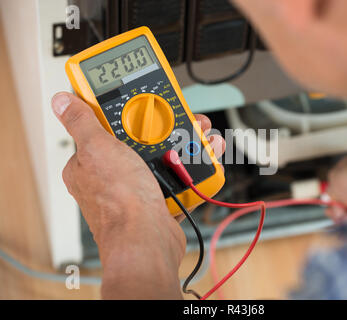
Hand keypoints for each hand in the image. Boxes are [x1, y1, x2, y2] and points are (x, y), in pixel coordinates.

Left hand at [51, 92, 224, 298]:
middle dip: (164, 130)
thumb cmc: (120, 203)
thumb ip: (81, 122)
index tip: (144, 104)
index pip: (106, 127)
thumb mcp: (97, 149)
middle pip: (140, 141)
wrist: (148, 242)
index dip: (127, 112)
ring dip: (184, 149)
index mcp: (89, 163)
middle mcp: (112, 177)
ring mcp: (136, 189)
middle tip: (180, 123)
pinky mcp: (157, 201)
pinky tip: (202, 163)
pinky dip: (192, 170)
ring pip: (163, 159)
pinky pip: (177, 179)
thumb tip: (62, 102)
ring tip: (199, 142)